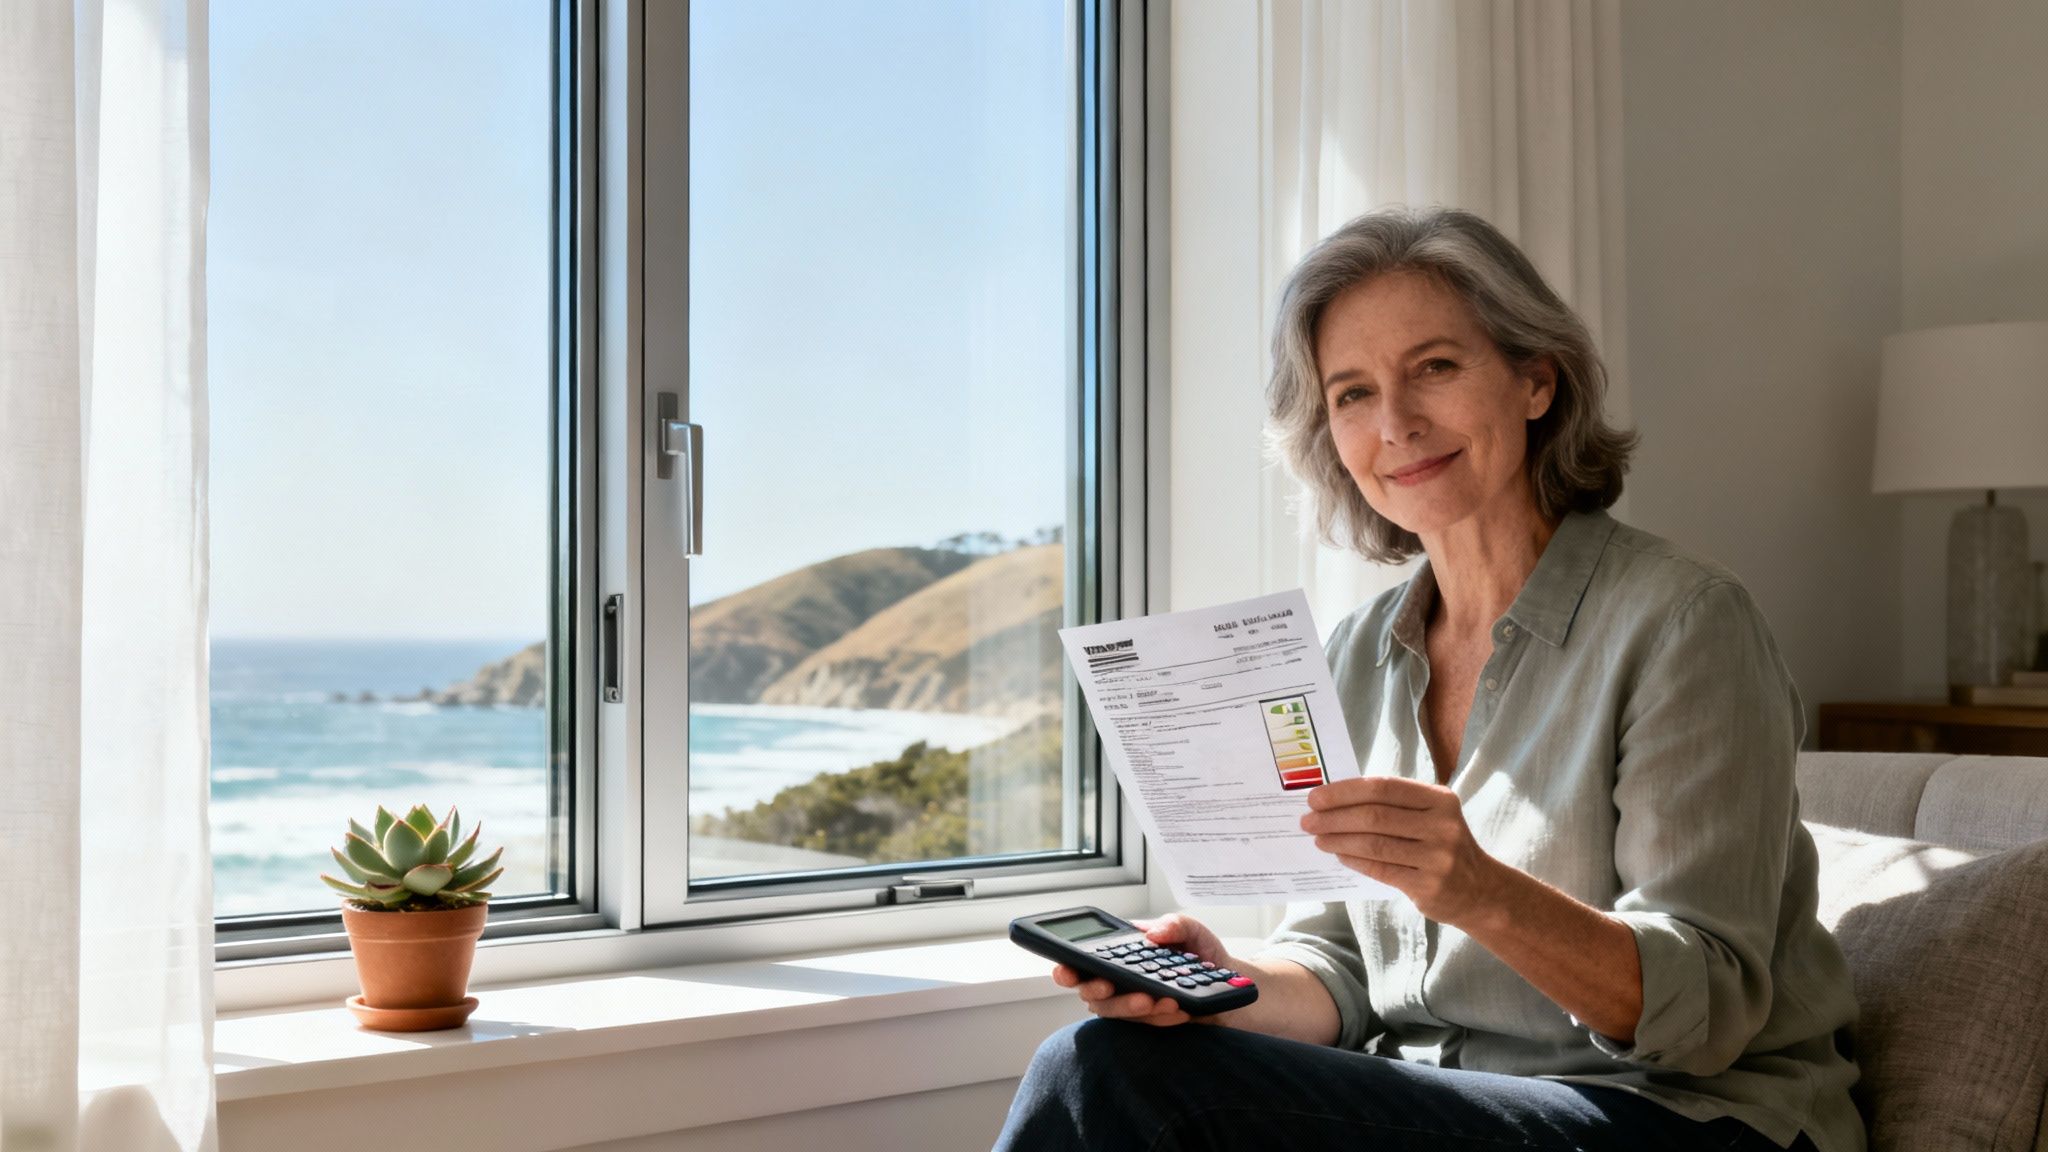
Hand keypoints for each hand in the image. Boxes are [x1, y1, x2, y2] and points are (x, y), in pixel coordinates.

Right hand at [1051, 912, 1232, 1027]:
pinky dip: (1162, 1017)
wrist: (1231, 982)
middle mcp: (1120, 981)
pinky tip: (1179, 1009)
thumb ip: (1173, 924)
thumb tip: (1153, 933)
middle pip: (1092, 993)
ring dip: (1131, 1006)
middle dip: (1096, 990)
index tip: (1067, 970)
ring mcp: (1135, 1005)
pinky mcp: (1154, 1022)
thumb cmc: (1202, 951)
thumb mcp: (1190, 929)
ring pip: (1116, 1012)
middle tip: (1110, 984)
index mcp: (1120, 955)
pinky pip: (1148, 1024)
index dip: (1068, 969)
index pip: (1085, 962)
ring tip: (1157, 999)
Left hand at [1301, 776, 1502, 924]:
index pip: (1383, 788)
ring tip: (1318, 838)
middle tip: (1308, 820)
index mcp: (1440, 799)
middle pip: (1375, 815)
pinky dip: (1354, 860)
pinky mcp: (1429, 885)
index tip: (1316, 796)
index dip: (1345, 791)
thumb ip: (1394, 806)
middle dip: (1334, 817)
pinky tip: (1339, 855)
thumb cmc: (1442, 847)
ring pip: (1374, 843)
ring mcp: (1438, 857)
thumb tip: (1336, 801)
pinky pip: (1380, 869)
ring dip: (1338, 840)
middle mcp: (1442, 825)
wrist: (1481, 891)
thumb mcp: (1431, 816)